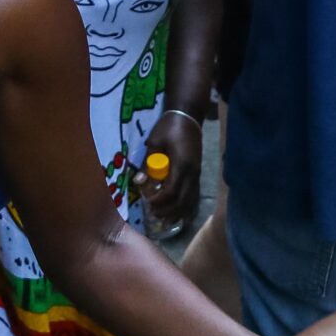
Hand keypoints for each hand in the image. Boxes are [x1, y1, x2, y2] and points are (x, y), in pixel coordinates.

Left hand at [134, 109, 203, 234]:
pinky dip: (187, 207)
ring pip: (190, 200)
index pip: (171, 191)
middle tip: (153, 214)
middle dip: (167, 210)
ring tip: (163, 217)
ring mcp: (197, 174)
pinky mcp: (198, 173)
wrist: (187, 117)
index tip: (148, 202)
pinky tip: (178, 213)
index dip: (160, 200)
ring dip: (177, 211)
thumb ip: (147, 164)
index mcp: (181, 165)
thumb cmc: (169, 128)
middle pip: (182, 200)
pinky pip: (194, 196)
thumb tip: (138, 183)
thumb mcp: (154, 143)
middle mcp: (192, 173)